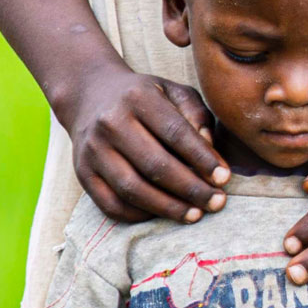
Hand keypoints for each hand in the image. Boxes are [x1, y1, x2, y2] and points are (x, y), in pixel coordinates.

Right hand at [60, 62, 227, 222]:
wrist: (90, 96)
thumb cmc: (145, 97)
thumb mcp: (174, 92)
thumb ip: (196, 115)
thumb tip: (210, 149)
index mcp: (137, 98)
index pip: (176, 133)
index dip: (202, 159)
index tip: (224, 178)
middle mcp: (110, 123)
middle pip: (154, 165)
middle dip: (191, 189)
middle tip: (217, 202)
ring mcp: (92, 150)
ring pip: (132, 188)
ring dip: (168, 207)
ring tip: (196, 214)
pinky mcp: (82, 173)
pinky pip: (111, 204)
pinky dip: (140, 215)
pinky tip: (164, 214)